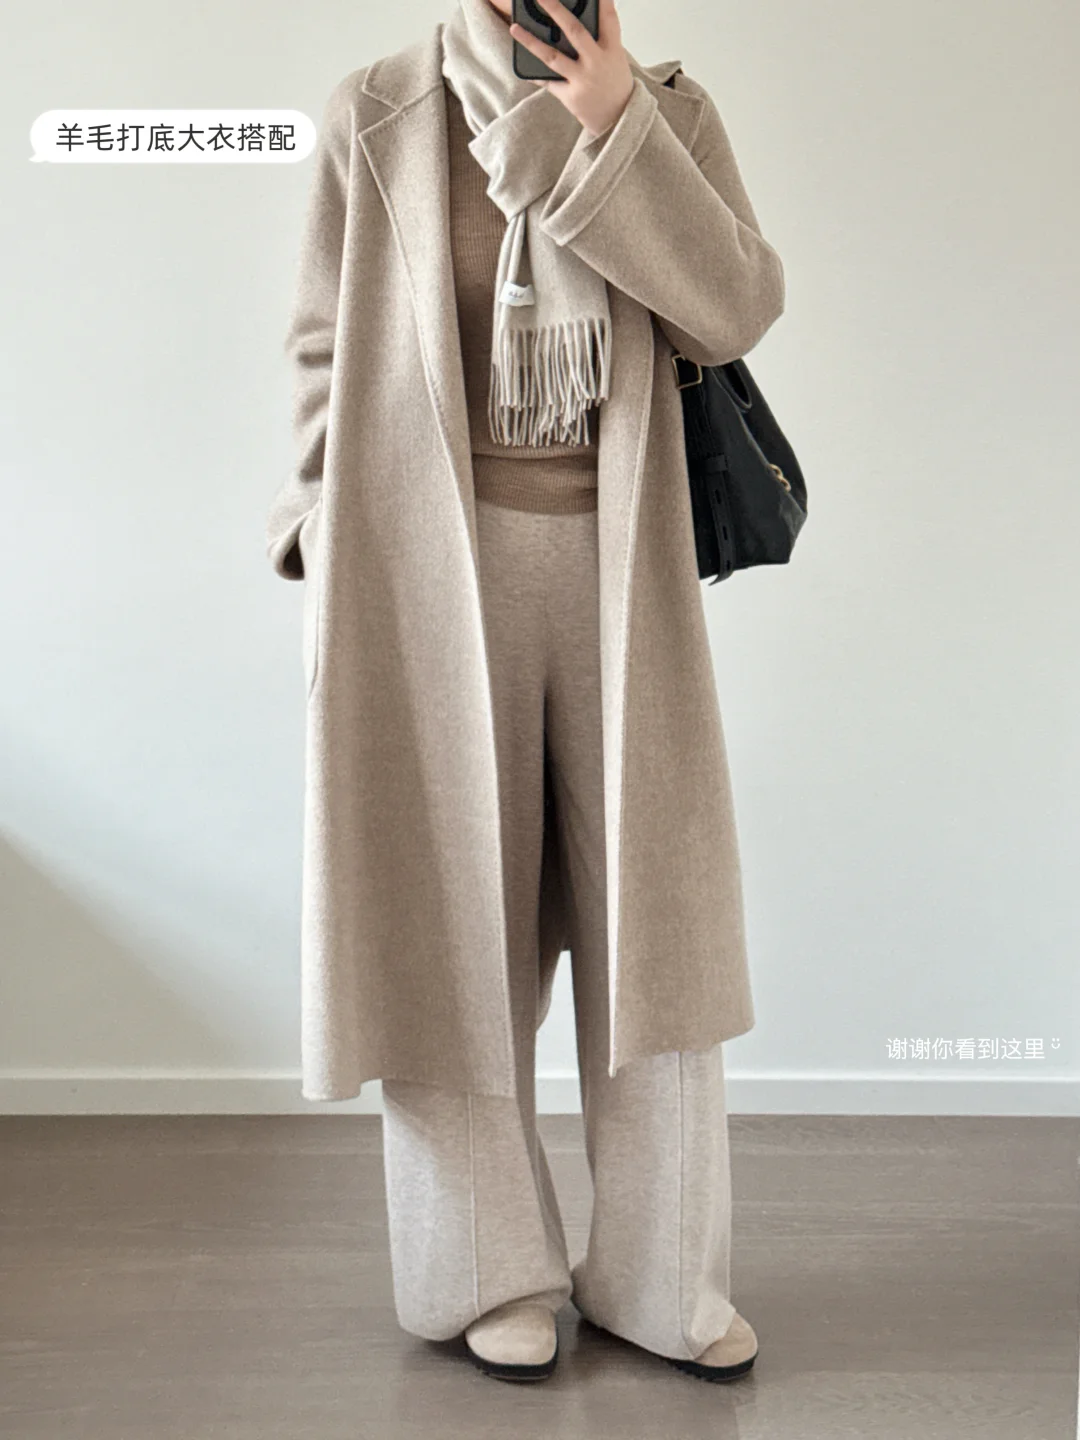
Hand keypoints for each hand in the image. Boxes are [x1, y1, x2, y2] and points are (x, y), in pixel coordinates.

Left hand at [509, 0, 633, 138]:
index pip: (608, 18)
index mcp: (612, 50)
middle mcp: (597, 62)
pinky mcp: (571, 96)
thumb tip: (580, 19)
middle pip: (574, 31)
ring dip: (531, 42)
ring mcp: (583, 80)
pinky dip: (535, 74)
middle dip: (556, 10)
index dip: (602, 1)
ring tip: (514, 28)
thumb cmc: (614, 84)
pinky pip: (549, 82)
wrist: (618, 120)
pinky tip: (521, 66)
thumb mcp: (615, 58)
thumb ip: (601, 38)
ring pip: (553, 57)